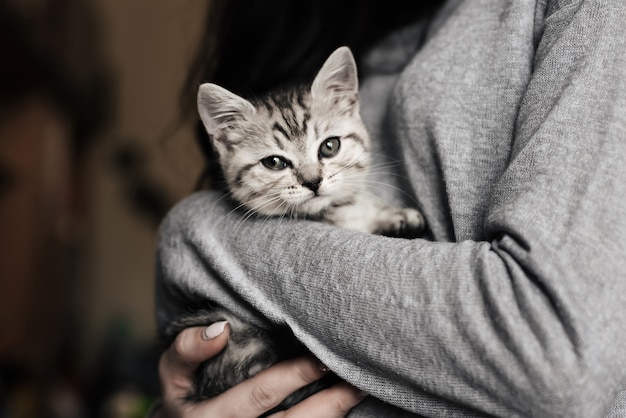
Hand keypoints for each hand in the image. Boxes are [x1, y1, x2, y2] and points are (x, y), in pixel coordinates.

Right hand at [156, 321, 365, 416]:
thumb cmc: (183, 397)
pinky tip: (342, 404)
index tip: (322, 357)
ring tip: (360, 389)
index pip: (258, 396)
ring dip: (333, 413)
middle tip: (355, 373)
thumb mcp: (172, 373)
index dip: (292, 377)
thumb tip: (221, 329)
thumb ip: (188, 350)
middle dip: (327, 400)